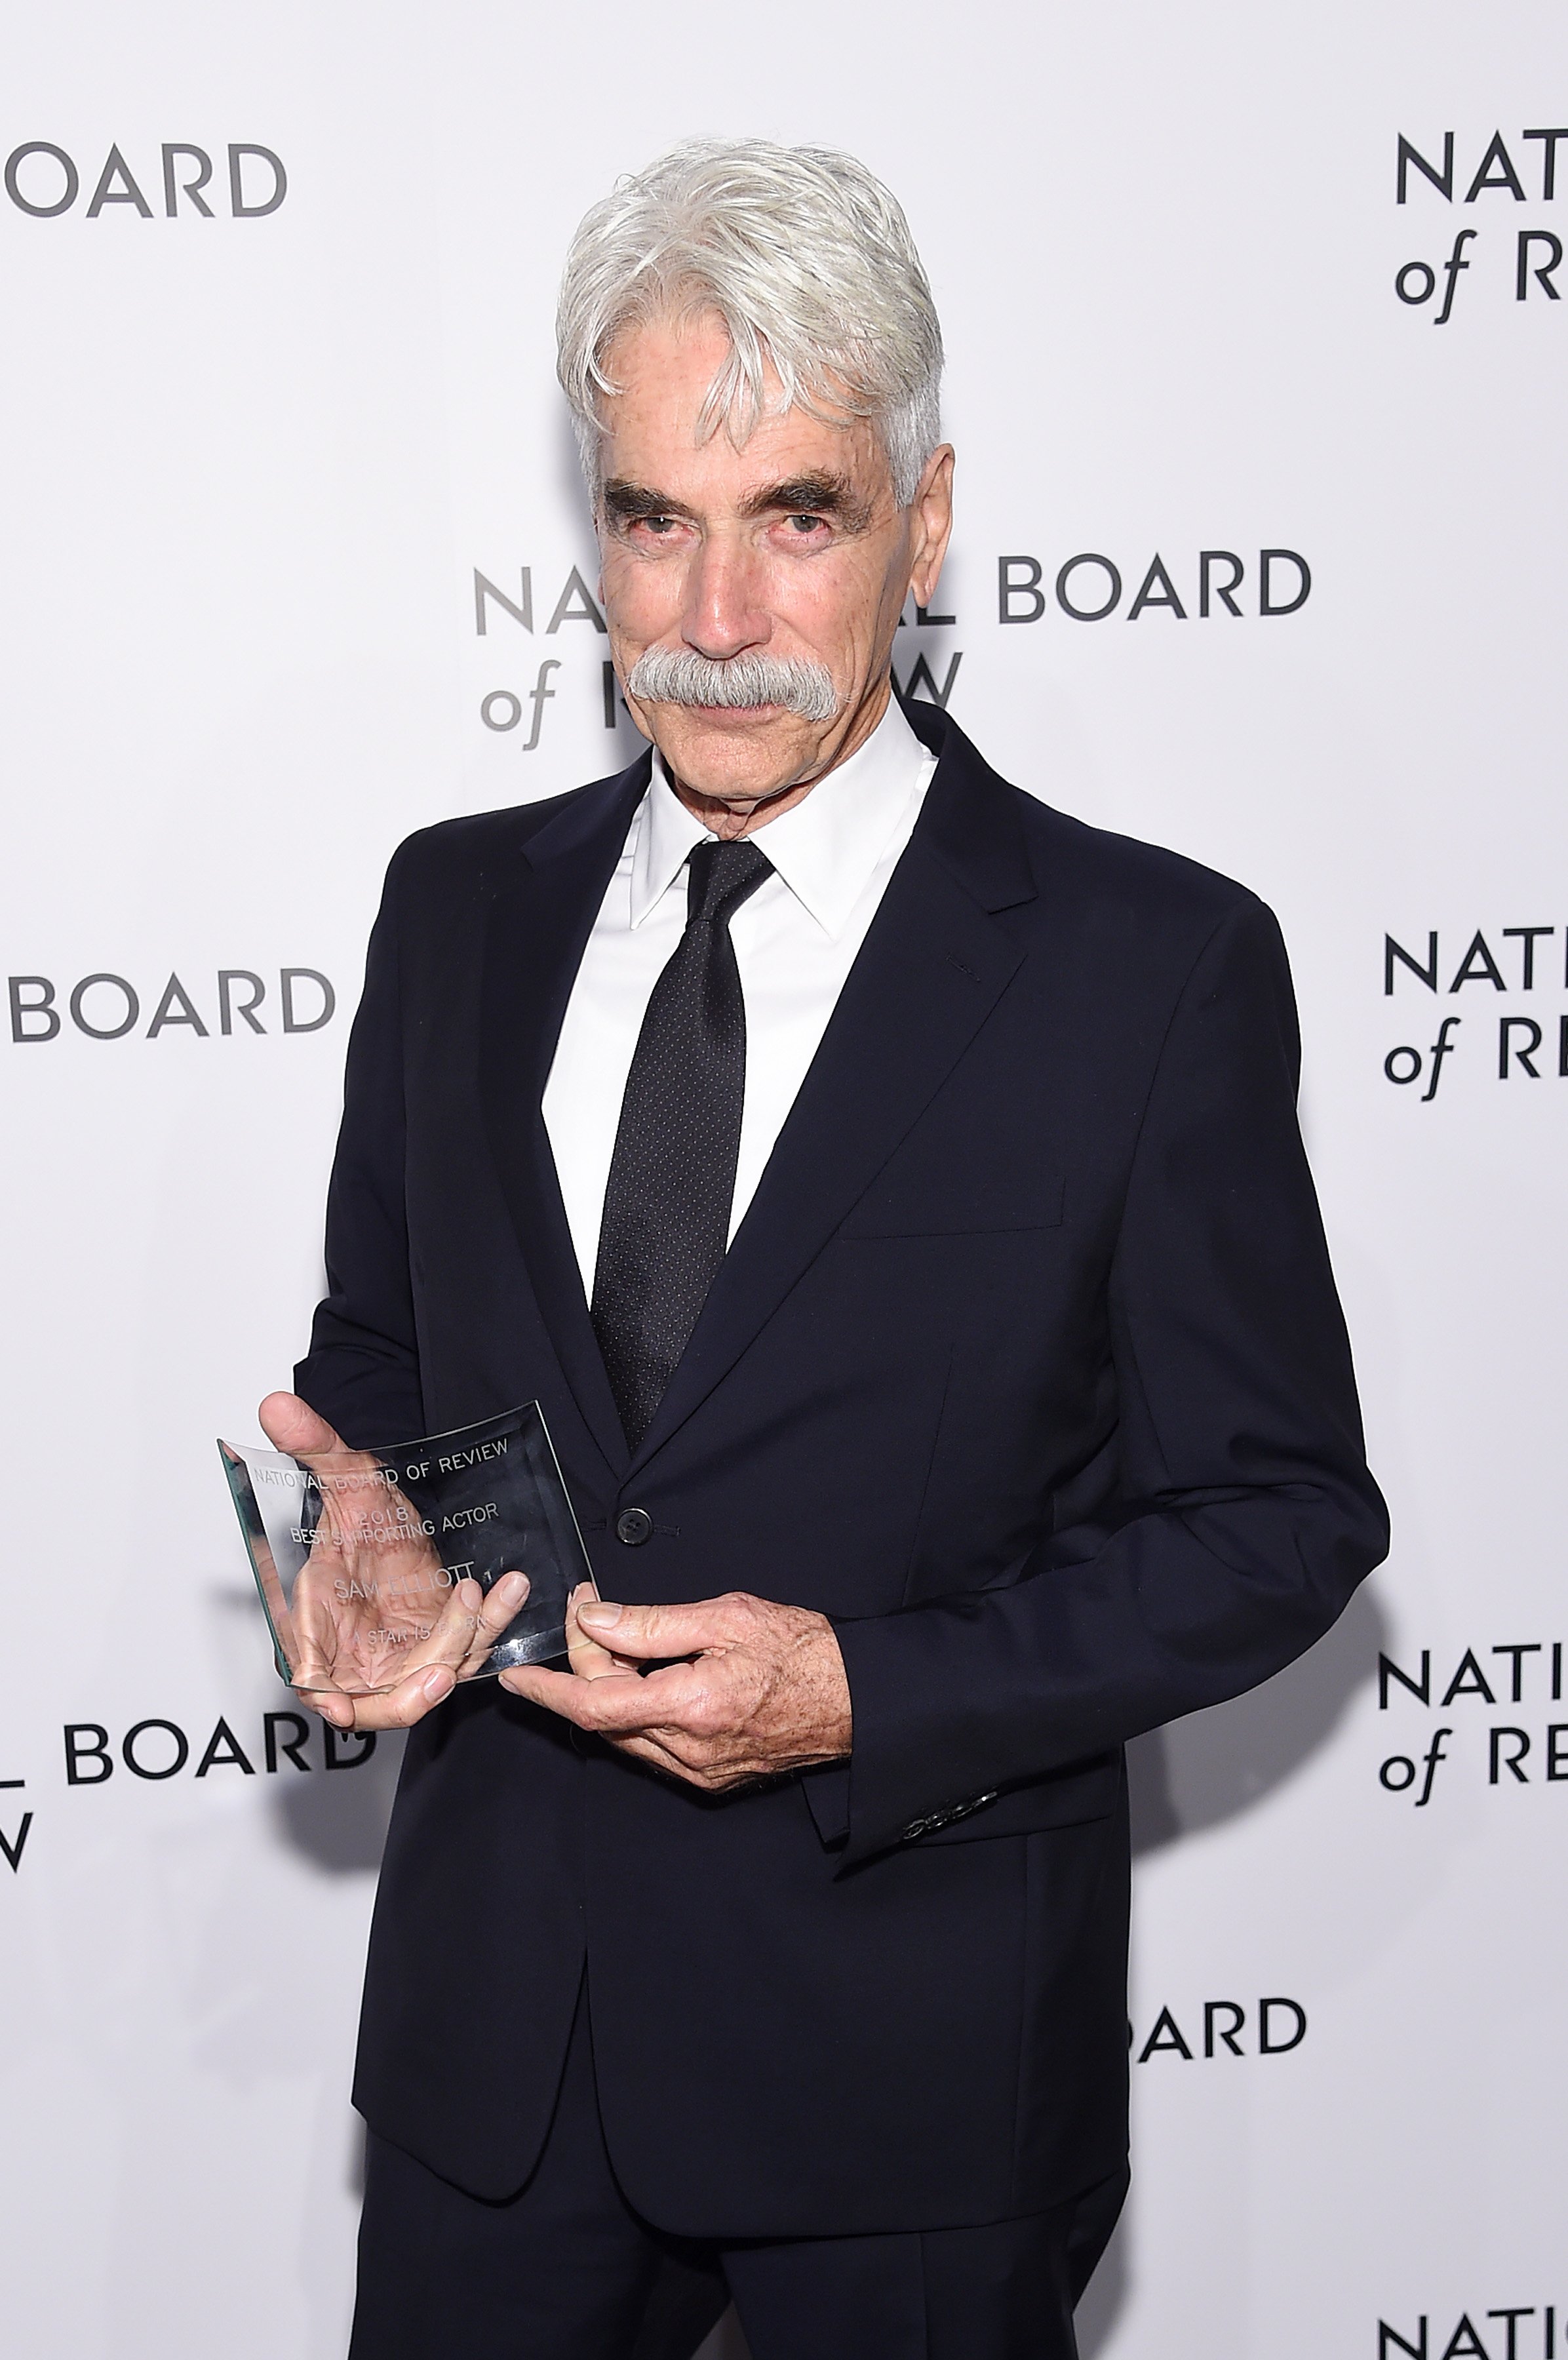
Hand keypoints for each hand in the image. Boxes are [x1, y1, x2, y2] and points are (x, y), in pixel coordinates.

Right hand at [258, 1391, 529, 1732]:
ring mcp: (401, 1655)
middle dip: (412, 1693)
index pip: (308, 1679)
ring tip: (489, 1592)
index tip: (337, 1707)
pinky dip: (491, 1625)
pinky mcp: (439, 1649)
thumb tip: (276, 1405)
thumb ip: (315, 1445)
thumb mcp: (347, 1475)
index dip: (321, 1699)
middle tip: (442, 1668)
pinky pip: (469, 1651)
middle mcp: (356, 1651)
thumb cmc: (364, 1509)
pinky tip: (510, 1588)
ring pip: (435, 1675)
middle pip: (380, 1700)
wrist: (401, 1520)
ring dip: (465, 1641)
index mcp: (315, 1624)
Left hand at [499, 1588, 851, 1790]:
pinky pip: (651, 1747)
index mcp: (692, 1707)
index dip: (546, 1689)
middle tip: (589, 1613)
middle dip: (583, 1667)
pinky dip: (634, 1711)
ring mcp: (700, 1771)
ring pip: (624, 1735)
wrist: (856, 1700)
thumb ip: (654, 1623)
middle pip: (605, 1717)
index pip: (594, 1705)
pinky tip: (643, 1676)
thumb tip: (596, 1621)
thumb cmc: (803, 1651)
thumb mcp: (728, 1616)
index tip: (513, 1672)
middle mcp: (690, 1751)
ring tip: (613, 1639)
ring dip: (606, 1691)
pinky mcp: (711, 1777)